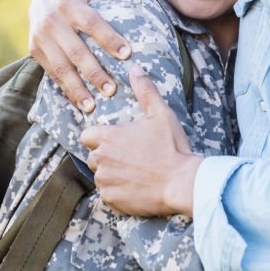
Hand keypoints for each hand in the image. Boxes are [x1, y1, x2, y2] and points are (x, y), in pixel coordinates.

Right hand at [28, 0, 136, 112]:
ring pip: (60, 67)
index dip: (108, 38)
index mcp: (68, 1)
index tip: (127, 54)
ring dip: (77, 88)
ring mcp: (40, 37)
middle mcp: (50, 20)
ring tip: (93, 106)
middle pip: (76, 51)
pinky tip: (80, 104)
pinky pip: (51, 73)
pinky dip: (65, 89)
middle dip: (94, 72)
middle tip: (112, 89)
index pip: (91, 23)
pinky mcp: (34, 50)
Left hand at [81, 65, 201, 215]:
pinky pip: (108, 195)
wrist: (182, 182)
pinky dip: (118, 193)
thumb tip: (135, 69)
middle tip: (130, 158)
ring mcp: (105, 182)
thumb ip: (145, 90)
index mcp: (108, 137)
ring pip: (101, 177)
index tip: (115, 141)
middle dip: (106, 157)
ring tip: (135, 174)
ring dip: (112, 175)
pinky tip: (136, 188)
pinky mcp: (111, 201)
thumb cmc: (172, 147)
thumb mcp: (161, 114)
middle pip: (93, 157)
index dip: (99, 138)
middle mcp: (101, 159)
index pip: (87, 136)